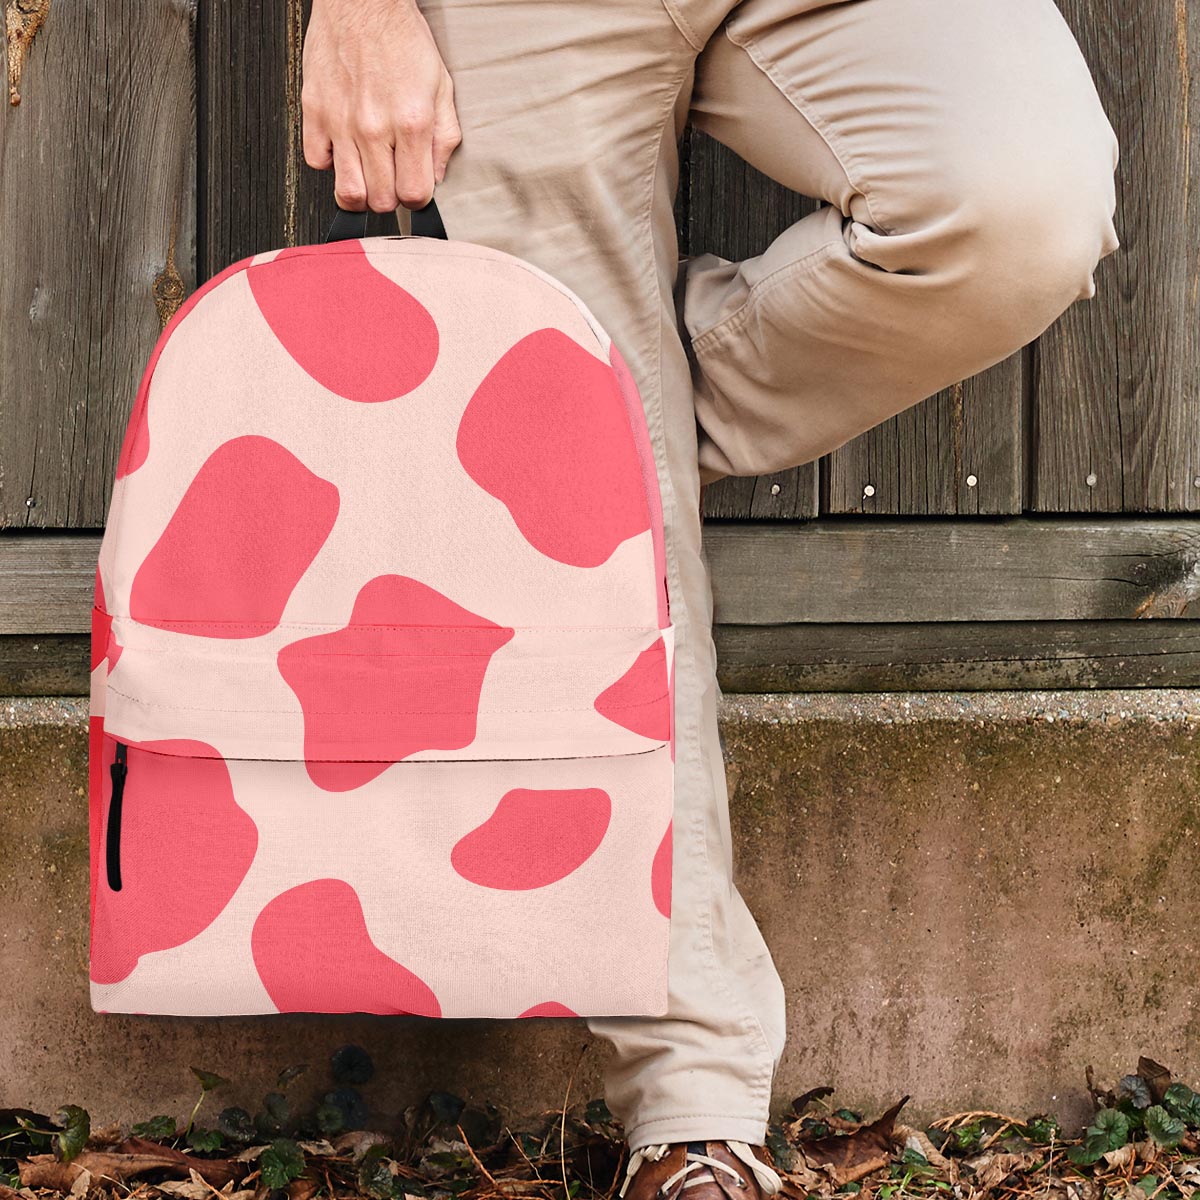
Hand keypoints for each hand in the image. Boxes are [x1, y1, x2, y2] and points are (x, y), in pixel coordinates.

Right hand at [302, 0, 461, 211]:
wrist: (362, 1)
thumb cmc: (401, 39)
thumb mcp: (441, 87)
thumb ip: (444, 137)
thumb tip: (437, 176)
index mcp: (411, 123)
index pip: (414, 194)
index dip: (417, 198)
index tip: (415, 188)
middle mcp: (374, 127)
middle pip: (381, 201)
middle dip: (390, 197)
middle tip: (392, 178)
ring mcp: (341, 122)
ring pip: (348, 192)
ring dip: (361, 191)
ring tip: (368, 175)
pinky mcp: (314, 111)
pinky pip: (316, 162)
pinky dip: (330, 163)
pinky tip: (344, 149)